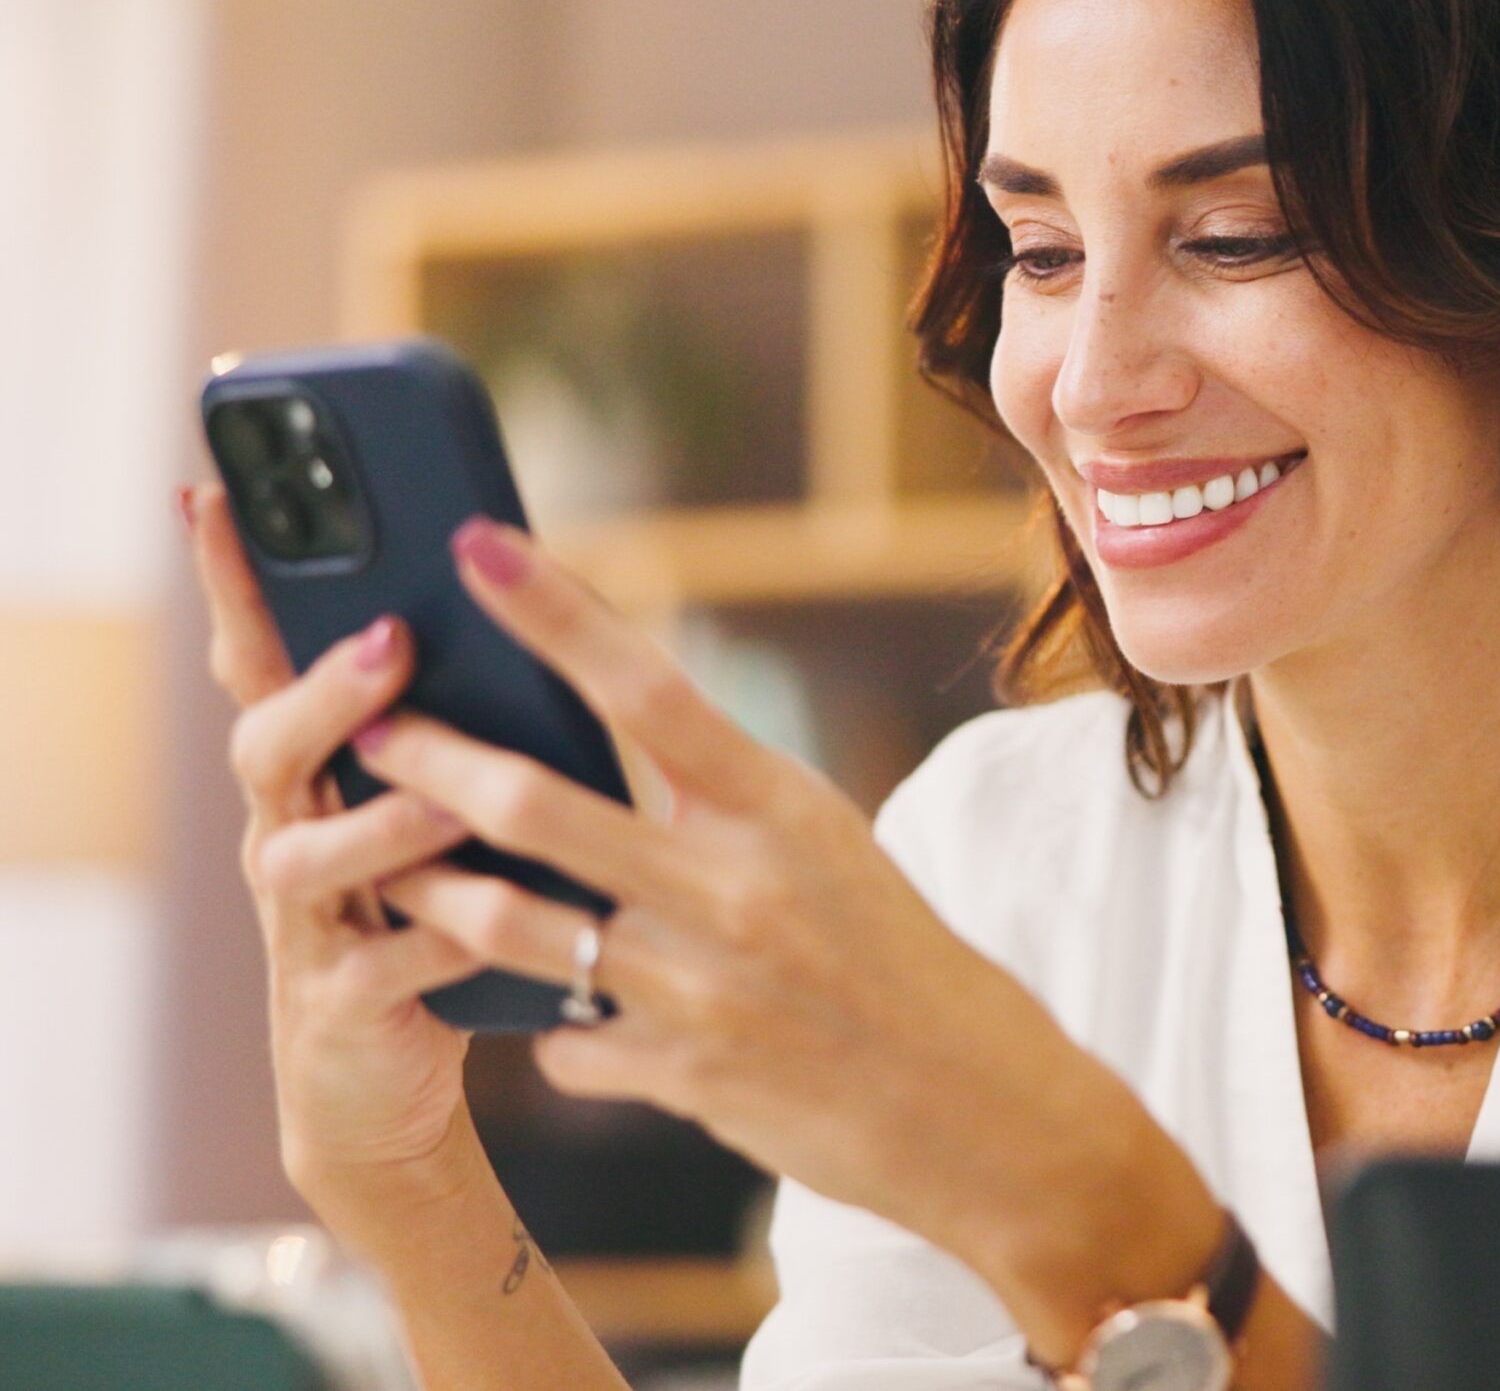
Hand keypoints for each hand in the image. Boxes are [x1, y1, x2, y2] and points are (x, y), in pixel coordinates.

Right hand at [182, 481, 486, 1213]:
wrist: (385, 1078)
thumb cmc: (428, 902)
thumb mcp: (435, 793)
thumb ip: (453, 711)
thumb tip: (522, 583)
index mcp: (312, 770)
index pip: (256, 658)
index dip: (230, 582)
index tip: (212, 494)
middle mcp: (288, 833)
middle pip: (266, 747)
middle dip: (321, 690)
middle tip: (388, 643)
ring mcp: (307, 922)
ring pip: (306, 859)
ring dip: (379, 822)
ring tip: (447, 801)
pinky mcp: (346, 1001)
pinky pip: (389, 963)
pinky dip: (442, 937)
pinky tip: (490, 920)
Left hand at [359, 515, 1225, 1355]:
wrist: (975, 1105)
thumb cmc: (899, 959)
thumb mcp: (829, 849)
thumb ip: (722, 806)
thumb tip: (613, 751)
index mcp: (780, 809)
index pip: (645, 686)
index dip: (552, 611)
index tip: (477, 547)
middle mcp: (735, 888)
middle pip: (544, 805)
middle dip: (437, 760)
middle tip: (371, 730)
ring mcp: (701, 988)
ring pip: (519, 929)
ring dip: (439, 893)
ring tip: (388, 866)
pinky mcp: (681, 1077)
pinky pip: (568, 1042)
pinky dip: (548, 1027)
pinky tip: (542, 1021)